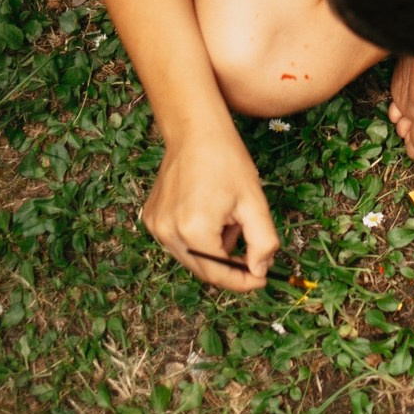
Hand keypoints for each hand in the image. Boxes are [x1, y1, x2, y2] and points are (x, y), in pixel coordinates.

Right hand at [141, 129, 278, 291]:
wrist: (195, 132)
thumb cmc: (227, 162)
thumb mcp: (254, 203)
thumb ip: (263, 242)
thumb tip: (260, 271)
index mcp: (193, 231)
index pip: (220, 275)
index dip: (244, 281)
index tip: (263, 278)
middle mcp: (167, 233)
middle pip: (204, 271)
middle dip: (231, 265)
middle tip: (253, 251)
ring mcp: (155, 226)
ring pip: (192, 258)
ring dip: (215, 250)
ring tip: (230, 220)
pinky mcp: (150, 219)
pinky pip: (178, 242)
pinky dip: (198, 238)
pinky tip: (211, 213)